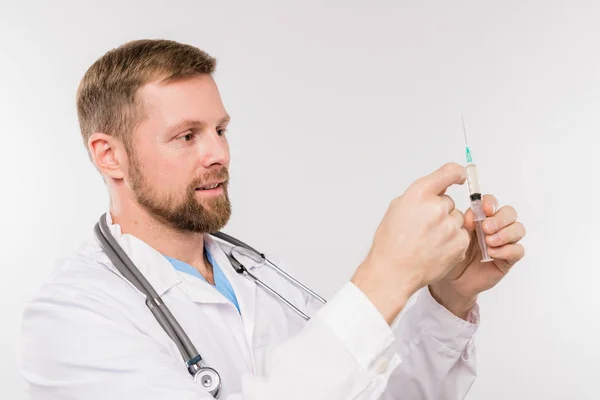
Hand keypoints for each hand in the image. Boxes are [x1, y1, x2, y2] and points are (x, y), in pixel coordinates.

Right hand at [352, 163, 470, 324]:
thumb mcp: (398, 208)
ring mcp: (450, 226)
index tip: (459, 176)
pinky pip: (462, 236)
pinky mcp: (459, 243)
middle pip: (449, 202)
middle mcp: (437, 207)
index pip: (449, 172)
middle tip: (424, 227)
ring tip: (429, 240)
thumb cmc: (391, 243)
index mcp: (419, 194)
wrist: (394, 271)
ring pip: (457, 219)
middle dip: (440, 212)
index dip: (456, 173)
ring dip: (448, 227)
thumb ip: (420, 196)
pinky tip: (436, 249)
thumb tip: (437, 190)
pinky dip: (452, 242)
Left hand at [429, 194, 525, 319]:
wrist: (452, 279)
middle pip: (510, 213)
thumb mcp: (454, 236)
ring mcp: (504, 242)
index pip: (492, 203)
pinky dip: (506, 250)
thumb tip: (470, 215)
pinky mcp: (509, 258)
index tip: (485, 209)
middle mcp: (496, 227)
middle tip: (486, 228)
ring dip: (505, 233)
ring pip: (518, 229)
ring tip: (489, 242)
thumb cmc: (452, 254)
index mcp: (481, 218)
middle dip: (499, 219)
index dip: (491, 203)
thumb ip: (463, 223)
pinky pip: (518, 250)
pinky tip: (492, 253)